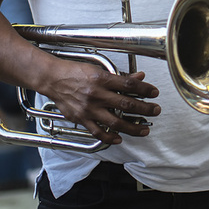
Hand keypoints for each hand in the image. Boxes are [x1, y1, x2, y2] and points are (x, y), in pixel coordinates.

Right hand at [42, 62, 160, 145]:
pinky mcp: (81, 119)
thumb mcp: (98, 70)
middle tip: (155, 111)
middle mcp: (96, 95)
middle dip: (144, 109)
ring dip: (133, 128)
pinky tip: (119, 139)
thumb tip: (139, 77)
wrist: (53, 79)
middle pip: (126, 104)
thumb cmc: (75, 72)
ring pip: (115, 122)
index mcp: (102, 79)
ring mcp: (89, 109)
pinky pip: (98, 132)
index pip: (129, 85)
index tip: (154, 93)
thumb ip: (119, 76)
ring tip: (144, 130)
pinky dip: (110, 137)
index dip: (144, 90)